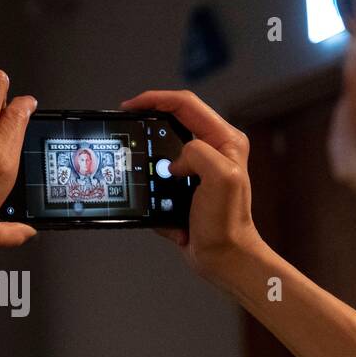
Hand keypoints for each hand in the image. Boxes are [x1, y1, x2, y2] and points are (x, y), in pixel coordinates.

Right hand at [120, 89, 264, 281]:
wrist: (223, 257)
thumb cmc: (227, 223)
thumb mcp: (221, 178)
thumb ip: (198, 153)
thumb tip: (175, 161)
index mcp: (225, 141)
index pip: (186, 105)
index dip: (156, 99)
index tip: (131, 106)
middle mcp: (214, 150)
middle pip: (173, 122)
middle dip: (149, 125)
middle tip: (128, 127)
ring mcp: (199, 168)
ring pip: (163, 151)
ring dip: (150, 164)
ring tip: (143, 173)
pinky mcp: (186, 187)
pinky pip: (160, 179)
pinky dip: (155, 192)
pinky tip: (160, 205)